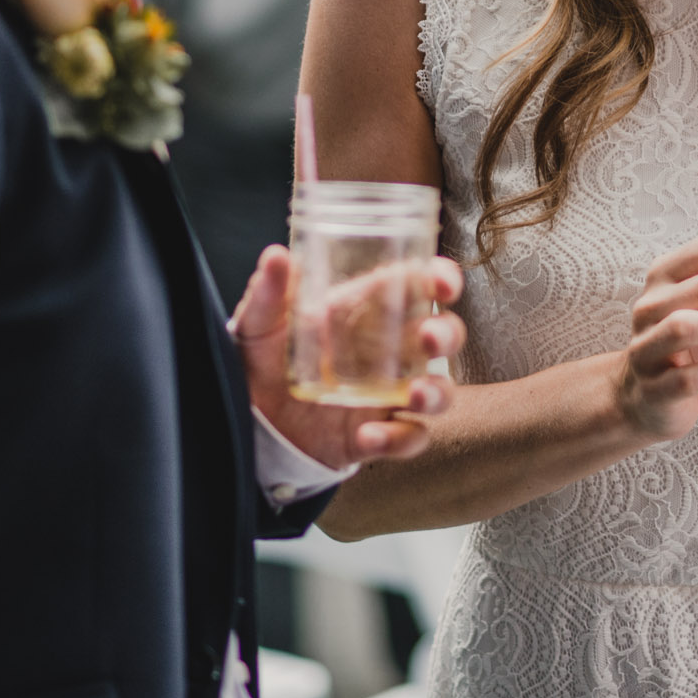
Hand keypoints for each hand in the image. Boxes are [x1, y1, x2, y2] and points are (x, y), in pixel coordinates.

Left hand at [232, 245, 466, 468]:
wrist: (251, 423)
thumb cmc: (263, 364)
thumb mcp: (259, 325)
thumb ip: (267, 294)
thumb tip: (275, 258)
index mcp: (367, 313)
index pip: (418, 287)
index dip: (441, 280)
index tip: (443, 282)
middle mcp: (388, 352)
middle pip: (441, 336)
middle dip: (447, 334)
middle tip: (431, 337)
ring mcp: (386, 395)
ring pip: (439, 390)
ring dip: (436, 391)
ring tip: (415, 395)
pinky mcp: (377, 434)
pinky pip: (407, 438)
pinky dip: (397, 439)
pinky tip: (369, 436)